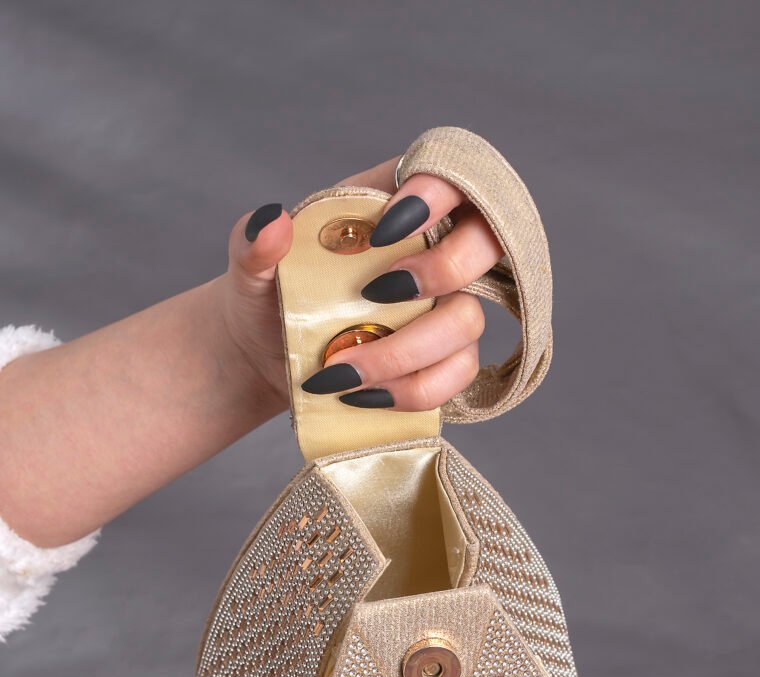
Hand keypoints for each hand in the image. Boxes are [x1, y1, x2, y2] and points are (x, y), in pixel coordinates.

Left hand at [221, 155, 502, 413]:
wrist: (263, 356)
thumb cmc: (266, 295)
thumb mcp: (250, 264)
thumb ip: (253, 241)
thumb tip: (271, 222)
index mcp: (392, 204)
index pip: (449, 174)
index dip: (438, 193)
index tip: (386, 231)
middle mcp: (432, 250)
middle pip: (487, 241)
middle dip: (440, 272)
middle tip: (376, 296)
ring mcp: (444, 307)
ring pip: (468, 322)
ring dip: (406, 352)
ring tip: (343, 372)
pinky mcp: (443, 360)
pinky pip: (456, 375)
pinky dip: (410, 391)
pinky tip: (362, 396)